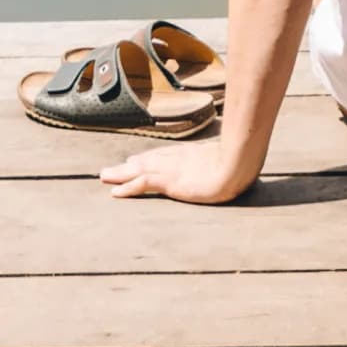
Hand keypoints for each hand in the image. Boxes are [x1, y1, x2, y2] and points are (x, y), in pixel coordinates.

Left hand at [100, 140, 251, 203]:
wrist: (240, 161)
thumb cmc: (242, 159)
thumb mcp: (235, 157)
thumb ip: (229, 157)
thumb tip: (241, 157)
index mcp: (191, 154)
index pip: (165, 155)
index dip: (148, 158)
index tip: (135, 159)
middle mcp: (177, 159)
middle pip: (147, 161)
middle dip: (129, 166)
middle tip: (111, 169)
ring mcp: (172, 168)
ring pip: (138, 170)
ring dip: (120, 174)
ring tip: (104, 176)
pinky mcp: (169, 181)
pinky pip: (142, 183)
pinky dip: (127, 187)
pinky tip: (114, 192)